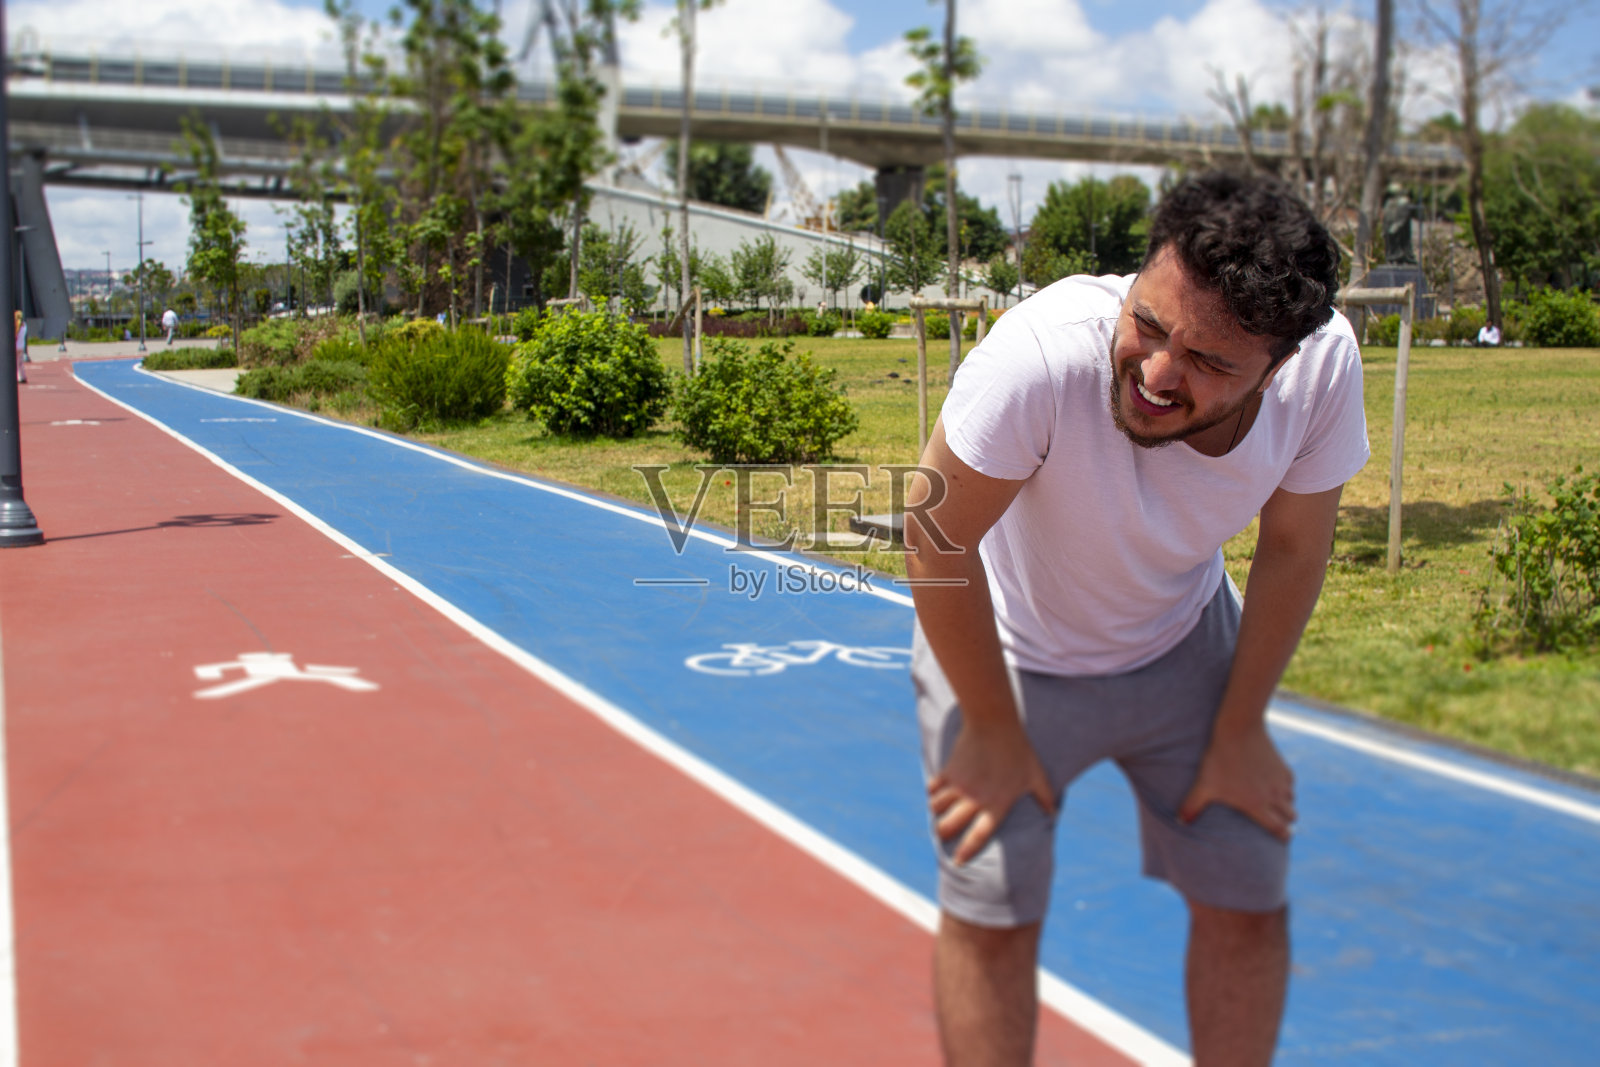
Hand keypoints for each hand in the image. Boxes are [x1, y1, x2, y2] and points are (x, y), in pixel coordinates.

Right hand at [927, 719, 1055, 865]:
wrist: (994, 723)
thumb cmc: (1018, 749)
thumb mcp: (1036, 774)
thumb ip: (1044, 796)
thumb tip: (1054, 813)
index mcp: (996, 804)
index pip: (978, 836)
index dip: (966, 851)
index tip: (958, 862)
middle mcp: (974, 799)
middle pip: (949, 826)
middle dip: (943, 834)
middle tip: (943, 834)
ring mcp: (959, 785)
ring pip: (937, 808)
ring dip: (936, 813)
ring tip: (939, 812)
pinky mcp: (948, 771)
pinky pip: (933, 788)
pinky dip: (932, 793)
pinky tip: (936, 792)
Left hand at [1178, 722, 1296, 841]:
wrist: (1238, 730)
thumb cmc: (1219, 759)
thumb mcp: (1204, 784)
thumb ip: (1192, 805)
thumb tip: (1179, 821)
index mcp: (1257, 804)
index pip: (1278, 828)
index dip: (1282, 836)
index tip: (1282, 840)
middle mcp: (1274, 795)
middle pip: (1290, 817)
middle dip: (1285, 822)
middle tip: (1278, 823)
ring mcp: (1280, 780)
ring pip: (1291, 800)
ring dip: (1285, 805)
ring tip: (1274, 805)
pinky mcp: (1283, 766)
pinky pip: (1290, 783)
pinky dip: (1286, 787)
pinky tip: (1275, 785)